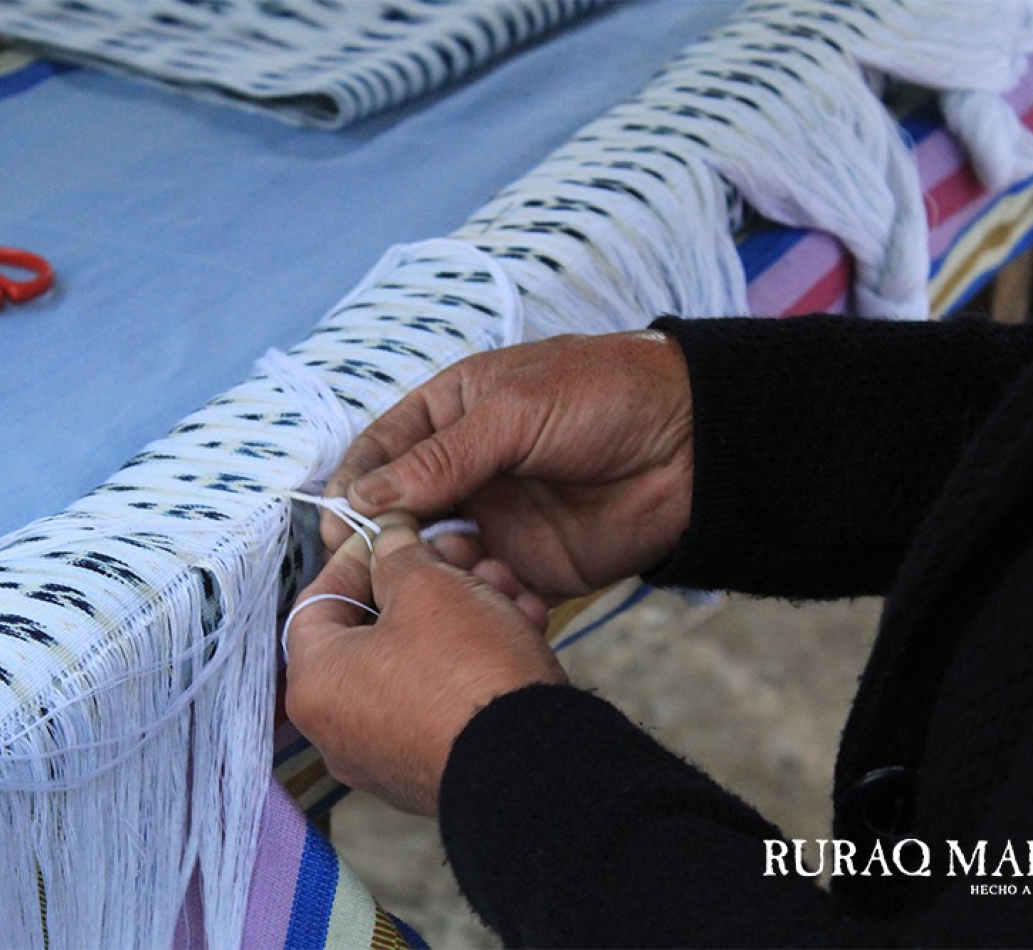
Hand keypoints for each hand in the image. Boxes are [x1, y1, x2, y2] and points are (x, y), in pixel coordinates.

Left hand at [284, 514, 565, 816]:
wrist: (533, 769)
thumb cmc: (463, 670)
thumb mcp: (429, 587)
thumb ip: (399, 554)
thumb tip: (387, 539)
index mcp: (316, 683)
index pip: (318, 600)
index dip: (358, 556)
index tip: (395, 530)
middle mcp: (340, 728)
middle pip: (378, 630)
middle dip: (430, 582)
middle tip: (465, 553)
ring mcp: (389, 756)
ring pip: (422, 661)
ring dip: (465, 615)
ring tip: (508, 587)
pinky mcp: (438, 771)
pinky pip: (447, 701)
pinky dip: (478, 662)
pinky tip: (524, 626)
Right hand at [325, 330, 693, 600]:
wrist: (695, 443)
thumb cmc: (604, 397)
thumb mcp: (514, 411)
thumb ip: (442, 457)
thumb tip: (364, 498)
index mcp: (451, 413)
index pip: (381, 450)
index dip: (353, 485)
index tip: (337, 524)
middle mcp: (462, 469)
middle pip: (395, 510)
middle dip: (374, 540)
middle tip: (360, 572)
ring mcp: (491, 519)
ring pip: (430, 556)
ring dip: (416, 573)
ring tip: (413, 588)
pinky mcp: (523, 566)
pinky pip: (476, 589)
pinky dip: (463, 599)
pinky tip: (463, 602)